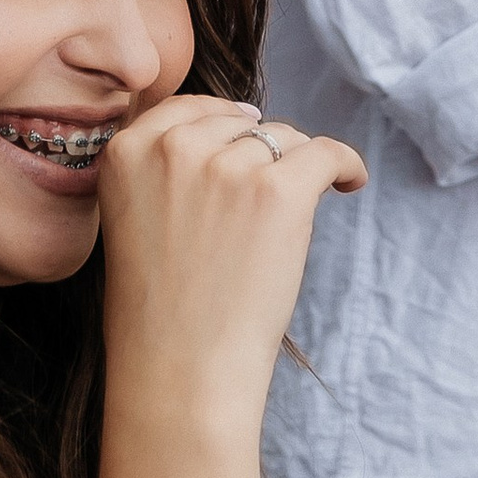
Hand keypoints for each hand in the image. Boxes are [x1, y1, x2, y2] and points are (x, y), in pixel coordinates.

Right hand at [94, 94, 365, 431]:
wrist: (180, 369)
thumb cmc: (159, 312)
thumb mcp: (133, 220)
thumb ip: (165, 169)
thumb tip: (242, 122)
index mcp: (126, 152)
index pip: (188, 107)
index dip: (223, 122)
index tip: (247, 132)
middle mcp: (173, 148)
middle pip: (241, 122)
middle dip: (259, 153)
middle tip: (265, 202)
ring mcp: (226, 167)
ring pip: (284, 140)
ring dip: (295, 171)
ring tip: (291, 217)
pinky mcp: (278, 191)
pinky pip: (327, 153)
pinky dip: (345, 165)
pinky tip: (351, 182)